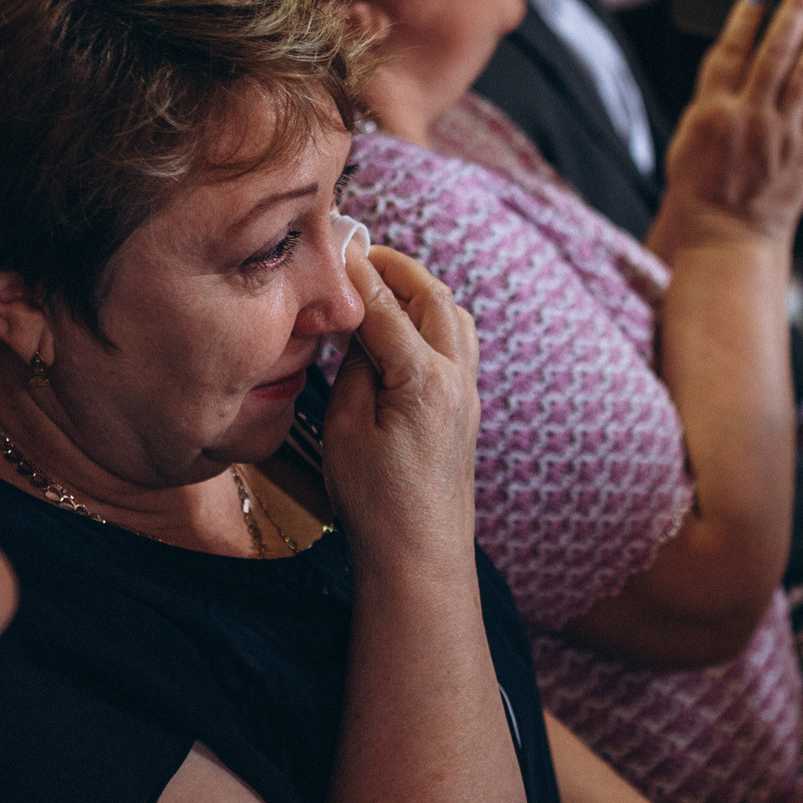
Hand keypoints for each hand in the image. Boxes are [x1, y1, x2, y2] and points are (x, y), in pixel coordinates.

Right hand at [321, 244, 480, 560]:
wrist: (420, 558)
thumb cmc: (376, 502)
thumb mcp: (345, 429)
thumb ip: (355, 367)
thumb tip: (360, 328)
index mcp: (424, 379)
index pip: (385, 305)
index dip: (356, 271)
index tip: (333, 243)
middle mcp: (456, 378)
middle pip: (433, 297)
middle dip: (397, 268)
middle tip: (360, 253)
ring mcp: (468, 394)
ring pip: (454, 317)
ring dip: (421, 291)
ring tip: (382, 284)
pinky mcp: (467, 411)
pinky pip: (459, 344)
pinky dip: (435, 320)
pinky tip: (405, 328)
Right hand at [657, 0, 802, 251]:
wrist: (729, 237)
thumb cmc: (701, 187)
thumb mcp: (687, 137)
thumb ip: (711, 94)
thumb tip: (734, 51)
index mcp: (712, 113)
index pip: (732, 49)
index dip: (747, 13)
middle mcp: (750, 119)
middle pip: (777, 50)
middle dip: (795, 7)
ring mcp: (783, 135)